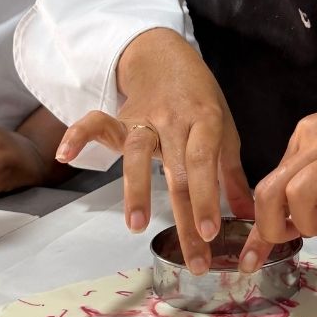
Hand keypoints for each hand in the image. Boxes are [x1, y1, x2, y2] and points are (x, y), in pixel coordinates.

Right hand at [55, 28, 270, 275]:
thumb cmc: (200, 100)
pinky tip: (65, 155)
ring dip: (136, 190)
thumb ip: (231, 173)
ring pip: (137, 153)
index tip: (210, 232)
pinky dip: (79, 135)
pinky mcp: (119, 118)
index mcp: (205, 120)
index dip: (206, 197)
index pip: (204, 162)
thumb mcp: (224, 129)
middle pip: (177, 171)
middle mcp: (173, 119)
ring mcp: (144, 118)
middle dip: (184, 218)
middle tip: (192, 258)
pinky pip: (96, 123)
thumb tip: (251, 215)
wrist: (166, 57)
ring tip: (136, 226)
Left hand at [252, 65, 316, 261]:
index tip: (257, 251)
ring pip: (298, 195)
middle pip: (270, 189)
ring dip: (304, 226)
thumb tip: (310, 211)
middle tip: (290, 240)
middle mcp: (316, 141)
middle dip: (270, 227)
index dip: (261, 220)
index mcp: (306, 136)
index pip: (270, 181)